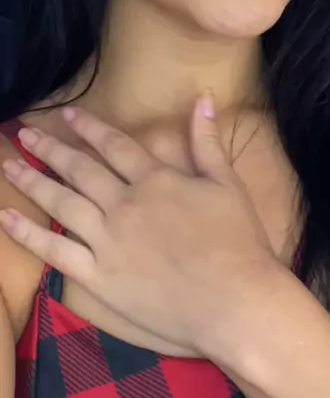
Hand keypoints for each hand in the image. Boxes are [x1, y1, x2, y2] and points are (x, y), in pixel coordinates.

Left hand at [0, 96, 279, 358]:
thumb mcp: (227, 182)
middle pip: (79, 170)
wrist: (234, 299)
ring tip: (10, 166)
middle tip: (25, 134)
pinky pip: (56, 252)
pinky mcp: (99, 277)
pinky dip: (28, 235)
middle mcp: (124, 204)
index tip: (66, 114)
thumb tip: (202, 98)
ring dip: (32, 182)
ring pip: (61, 204)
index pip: (114, 145)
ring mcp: (107, 241)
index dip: (89, 127)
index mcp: (155, 179)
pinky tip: (7, 219)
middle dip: (50, 149)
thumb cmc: (237, 240)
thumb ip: (208, 140)